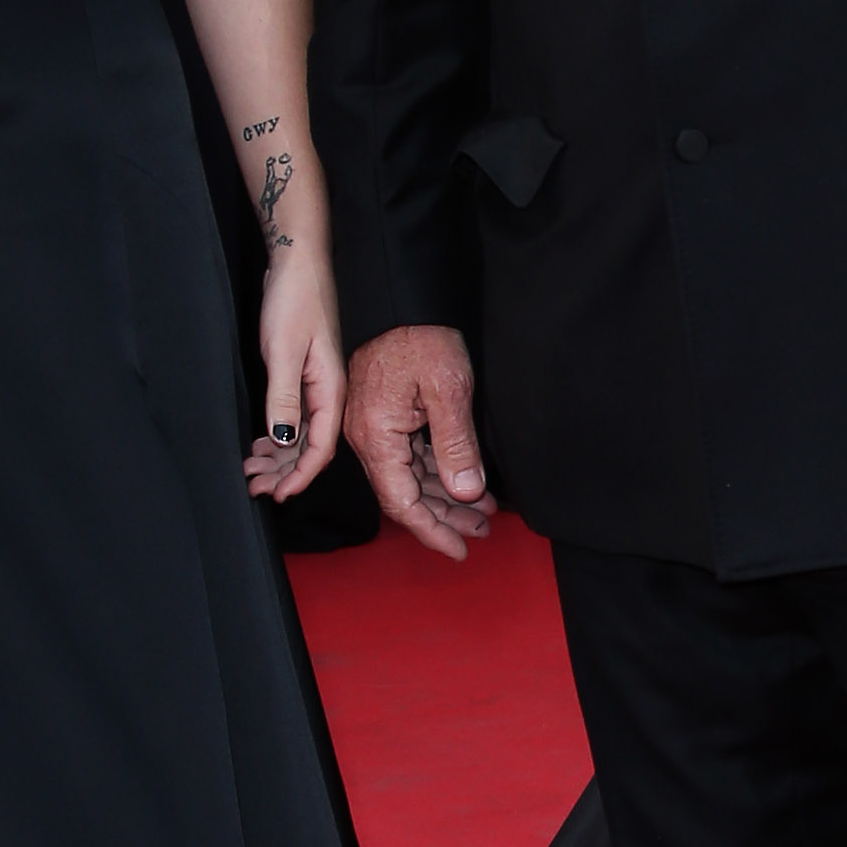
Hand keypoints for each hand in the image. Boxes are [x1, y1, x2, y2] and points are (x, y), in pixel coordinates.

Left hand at [241, 236, 342, 502]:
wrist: (297, 263)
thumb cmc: (295, 299)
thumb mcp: (284, 351)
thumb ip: (284, 397)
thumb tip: (284, 438)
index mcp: (330, 390)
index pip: (321, 448)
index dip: (300, 476)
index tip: (278, 495)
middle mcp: (327, 392)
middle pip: (311, 447)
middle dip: (284, 473)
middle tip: (255, 488)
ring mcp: (316, 384)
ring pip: (300, 434)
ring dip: (278, 457)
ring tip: (251, 472)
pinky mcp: (303, 375)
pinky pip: (294, 416)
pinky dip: (277, 435)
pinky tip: (262, 445)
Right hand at [343, 325, 493, 557]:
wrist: (400, 297)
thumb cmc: (422, 335)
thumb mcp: (448, 389)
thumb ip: (455, 445)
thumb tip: (465, 492)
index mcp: (376, 435)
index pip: (401, 501)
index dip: (431, 530)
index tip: (458, 549)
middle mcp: (367, 437)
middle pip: (404, 494)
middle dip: (444, 517)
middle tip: (480, 530)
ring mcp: (373, 427)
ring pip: (408, 477)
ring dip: (443, 496)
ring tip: (480, 510)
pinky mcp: (383, 416)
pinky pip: (408, 456)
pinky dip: (436, 471)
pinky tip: (463, 480)